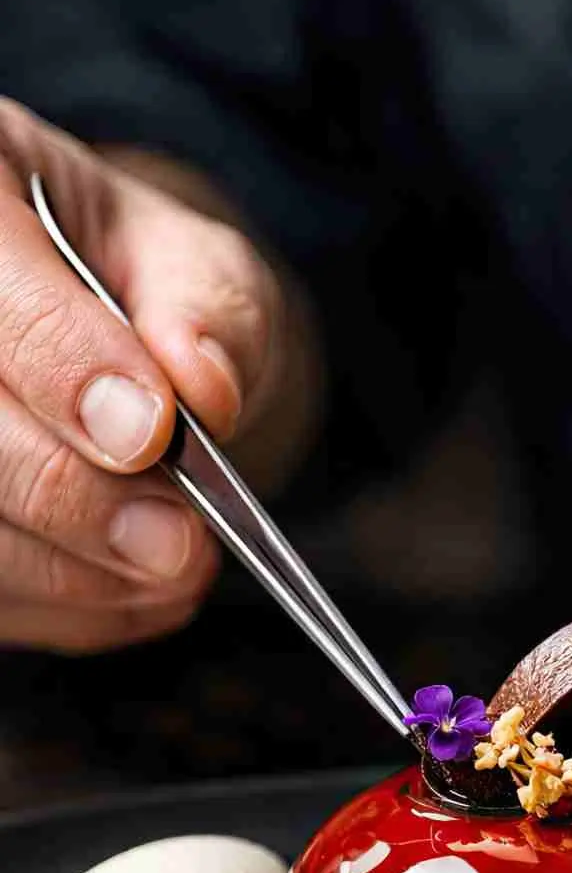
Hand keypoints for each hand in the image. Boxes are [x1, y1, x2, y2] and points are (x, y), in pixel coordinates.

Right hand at [0, 99, 295, 652]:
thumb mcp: (189, 263)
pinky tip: (131, 593)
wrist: (86, 328)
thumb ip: (208, 308)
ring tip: (172, 571)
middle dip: (77, 501)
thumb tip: (200, 386)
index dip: (66, 368)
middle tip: (179, 542)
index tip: (153, 436)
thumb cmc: (127, 285)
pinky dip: (62, 609)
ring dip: (73, 575)